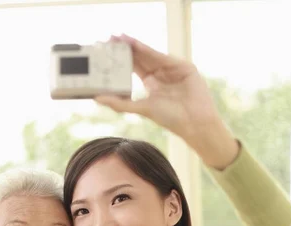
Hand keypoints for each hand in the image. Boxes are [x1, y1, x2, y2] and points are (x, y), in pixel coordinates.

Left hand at [95, 34, 238, 168]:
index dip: (121, 58)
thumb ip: (119, 104)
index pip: (133, 66)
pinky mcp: (183, 67)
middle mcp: (161, 74)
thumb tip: (96, 98)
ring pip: (151, 55)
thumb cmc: (170, 119)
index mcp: (151, 83)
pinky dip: (150, 51)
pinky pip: (163, 57)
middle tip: (110, 38)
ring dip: (135, 46)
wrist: (194, 123)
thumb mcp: (141, 108)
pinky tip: (137, 46)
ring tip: (120, 38)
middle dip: (126, 48)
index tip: (106, 50)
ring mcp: (172, 69)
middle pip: (141, 57)